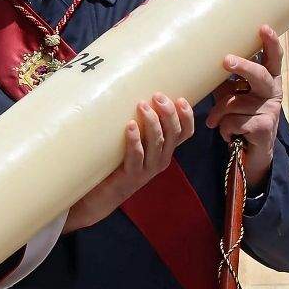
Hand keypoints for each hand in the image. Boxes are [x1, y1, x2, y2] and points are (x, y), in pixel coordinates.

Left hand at [63, 95, 194, 231]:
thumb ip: (139, 124)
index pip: (185, 132)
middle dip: (168, 113)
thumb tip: (135, 92)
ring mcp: (147, 169)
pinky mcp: (131, 175)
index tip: (180, 99)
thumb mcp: (134, 142)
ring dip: (151, 122)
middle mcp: (161, 159)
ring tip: (142, 105)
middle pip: (173, 134)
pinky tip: (129, 126)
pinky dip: (134, 140)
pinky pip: (136, 156)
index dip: (187, 116)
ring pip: (157, 143)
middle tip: (157, 96)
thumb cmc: (117, 163)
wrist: (101, 196)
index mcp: (165, 150)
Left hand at [206, 25, 283, 189]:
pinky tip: (229, 135)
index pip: (273, 59)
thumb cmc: (238, 116)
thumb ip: (225, 79)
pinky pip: (234, 121)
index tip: (264, 27)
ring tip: (216, 122)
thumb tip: (200, 57)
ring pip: (236, 102)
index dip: (270, 43)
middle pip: (259, 75)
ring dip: (219, 113)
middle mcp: (273, 92)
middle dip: (242, 67)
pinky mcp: (264, 128)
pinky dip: (224, 129)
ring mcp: (271, 111)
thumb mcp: (231, 94)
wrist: (249, 153)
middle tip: (226, 60)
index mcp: (268, 80)